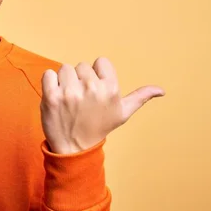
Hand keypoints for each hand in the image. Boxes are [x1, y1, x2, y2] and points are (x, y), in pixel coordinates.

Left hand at [41, 57, 163, 154]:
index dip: (97, 75)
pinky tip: (56, 98)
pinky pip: (48, 74)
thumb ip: (140, 97)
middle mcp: (92, 88)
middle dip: (80, 80)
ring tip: (69, 100)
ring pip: (65, 68)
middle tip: (81, 100)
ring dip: (64, 81)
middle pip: (81, 66)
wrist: (74, 148)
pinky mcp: (52, 96)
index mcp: (111, 89)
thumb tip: (162, 90)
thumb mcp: (122, 113)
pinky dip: (50, 83)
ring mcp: (70, 93)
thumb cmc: (99, 127)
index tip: (95, 92)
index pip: (100, 62)